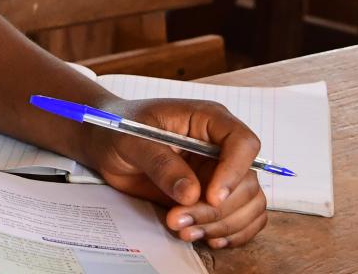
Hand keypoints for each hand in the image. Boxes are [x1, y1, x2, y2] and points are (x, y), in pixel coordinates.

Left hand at [83, 98, 267, 248]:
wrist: (108, 144)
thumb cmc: (121, 128)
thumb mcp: (132, 140)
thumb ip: (161, 163)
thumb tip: (191, 193)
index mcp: (208, 120)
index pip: (243, 143)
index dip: (234, 172)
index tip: (211, 197)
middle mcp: (221, 147)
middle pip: (247, 183)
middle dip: (217, 210)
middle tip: (179, 220)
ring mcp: (220, 173)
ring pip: (248, 205)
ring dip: (222, 225)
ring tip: (183, 230)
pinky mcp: (214, 197)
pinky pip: (242, 218)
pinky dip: (229, 233)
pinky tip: (204, 237)